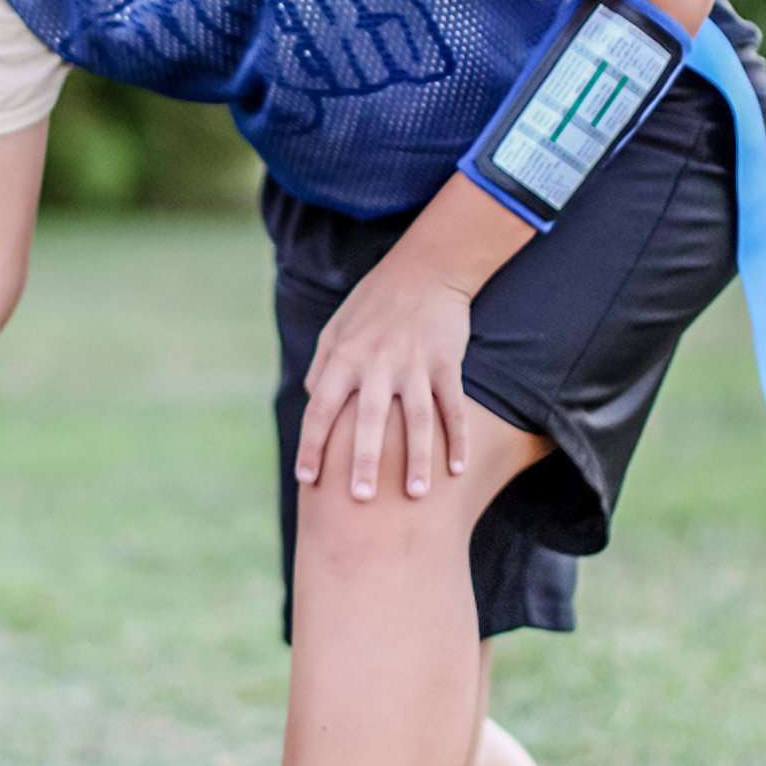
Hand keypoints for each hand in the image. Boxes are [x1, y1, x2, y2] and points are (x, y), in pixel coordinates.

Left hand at [293, 248, 474, 502]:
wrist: (427, 267)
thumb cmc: (375, 301)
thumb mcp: (338, 326)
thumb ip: (323, 365)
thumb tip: (313, 402)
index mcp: (343, 356)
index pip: (321, 407)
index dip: (312, 445)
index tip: (307, 480)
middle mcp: (376, 362)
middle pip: (368, 419)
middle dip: (364, 460)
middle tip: (360, 499)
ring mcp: (414, 363)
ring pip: (416, 419)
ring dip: (416, 459)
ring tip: (415, 495)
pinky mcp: (446, 362)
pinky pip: (452, 406)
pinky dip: (457, 438)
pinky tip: (458, 468)